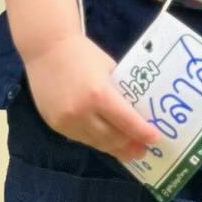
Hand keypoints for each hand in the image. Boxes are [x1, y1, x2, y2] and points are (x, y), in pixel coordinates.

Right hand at [23, 34, 156, 161]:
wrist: (46, 49)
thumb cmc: (82, 53)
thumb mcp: (108, 69)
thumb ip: (119, 91)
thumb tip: (136, 111)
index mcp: (99, 94)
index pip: (127, 122)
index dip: (143, 133)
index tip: (156, 139)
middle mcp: (82, 112)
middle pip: (113, 138)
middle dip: (130, 146)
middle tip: (144, 150)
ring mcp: (67, 122)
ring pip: (96, 143)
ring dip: (114, 149)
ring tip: (128, 152)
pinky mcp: (55, 125)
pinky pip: (80, 139)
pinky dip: (95, 141)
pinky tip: (106, 143)